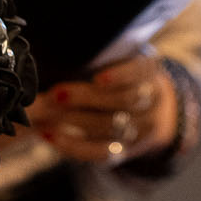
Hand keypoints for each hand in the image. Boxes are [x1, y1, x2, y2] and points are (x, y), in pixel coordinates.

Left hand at [26, 48, 177, 165]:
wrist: (154, 109)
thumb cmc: (122, 74)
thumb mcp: (121, 58)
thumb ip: (99, 55)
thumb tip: (57, 47)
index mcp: (149, 72)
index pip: (138, 72)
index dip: (119, 76)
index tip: (97, 79)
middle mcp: (151, 102)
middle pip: (122, 102)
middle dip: (85, 98)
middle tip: (55, 94)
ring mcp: (140, 130)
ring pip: (110, 128)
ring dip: (74, 121)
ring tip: (45, 114)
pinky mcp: (124, 152)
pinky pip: (100, 153)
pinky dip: (72, 145)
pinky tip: (49, 135)